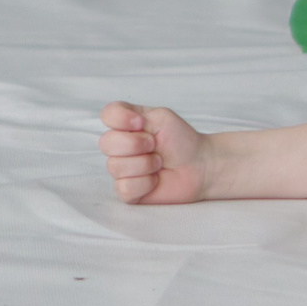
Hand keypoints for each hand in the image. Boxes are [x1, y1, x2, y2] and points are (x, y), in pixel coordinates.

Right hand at [98, 101, 213, 204]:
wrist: (200, 165)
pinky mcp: (127, 191)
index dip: (121, 119)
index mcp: (126, 125)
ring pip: (115, 166)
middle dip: (136, 144)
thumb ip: (136, 113)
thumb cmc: (181, 141)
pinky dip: (145, 183)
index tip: (141, 123)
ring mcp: (121, 170)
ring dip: (145, 164)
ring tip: (159, 163)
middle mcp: (119, 147)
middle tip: (155, 146)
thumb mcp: (161, 117)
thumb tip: (117, 126)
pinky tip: (155, 179)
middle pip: (106, 143)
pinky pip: (124, 187)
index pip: (107, 115)